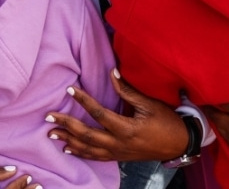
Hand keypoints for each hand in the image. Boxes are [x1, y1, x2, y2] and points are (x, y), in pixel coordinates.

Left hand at [46, 69, 187, 161]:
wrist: (180, 144)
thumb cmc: (167, 122)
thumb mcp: (150, 104)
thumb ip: (128, 90)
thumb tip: (112, 72)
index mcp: (127, 128)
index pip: (98, 113)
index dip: (83, 100)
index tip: (69, 90)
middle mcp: (119, 143)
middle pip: (86, 135)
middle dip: (66, 125)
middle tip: (49, 116)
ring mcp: (118, 153)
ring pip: (87, 149)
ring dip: (68, 140)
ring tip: (51, 133)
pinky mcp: (119, 157)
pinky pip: (95, 157)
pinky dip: (80, 152)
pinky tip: (68, 148)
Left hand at [201, 87, 228, 158]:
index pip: (222, 103)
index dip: (216, 97)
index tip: (210, 92)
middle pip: (215, 116)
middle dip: (209, 109)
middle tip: (204, 103)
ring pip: (219, 127)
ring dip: (216, 120)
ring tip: (213, 113)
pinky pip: (225, 137)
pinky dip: (223, 131)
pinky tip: (224, 127)